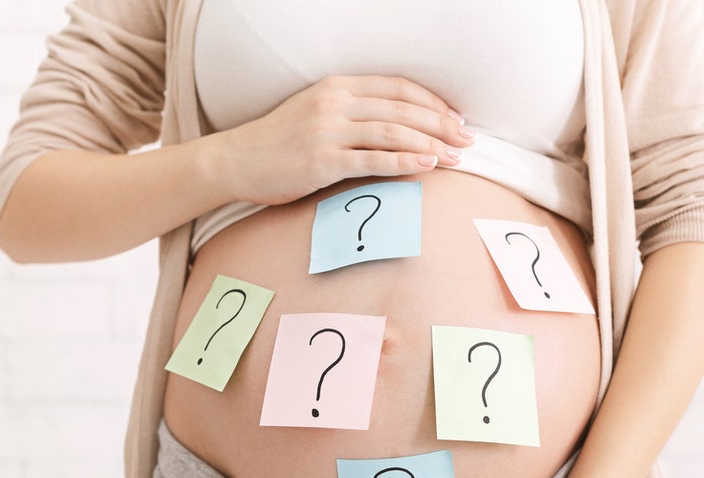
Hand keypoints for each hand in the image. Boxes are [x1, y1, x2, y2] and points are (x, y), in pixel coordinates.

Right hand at [215, 75, 475, 205]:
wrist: (236, 161)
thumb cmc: (279, 142)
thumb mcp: (316, 112)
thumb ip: (352, 111)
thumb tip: (398, 126)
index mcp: (337, 86)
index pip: (398, 88)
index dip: (433, 102)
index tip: (456, 118)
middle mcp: (335, 103)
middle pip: (403, 110)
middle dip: (441, 125)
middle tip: (467, 140)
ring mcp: (328, 131)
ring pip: (393, 133)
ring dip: (431, 145)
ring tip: (456, 158)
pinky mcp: (322, 161)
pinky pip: (374, 160)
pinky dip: (405, 162)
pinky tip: (428, 166)